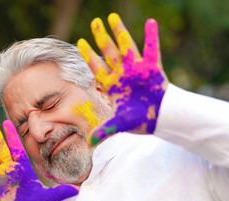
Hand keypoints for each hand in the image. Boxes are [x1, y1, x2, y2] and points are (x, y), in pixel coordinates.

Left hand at [77, 13, 168, 145]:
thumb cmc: (139, 120)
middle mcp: (123, 74)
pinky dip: (152, 37)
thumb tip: (90, 143)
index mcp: (112, 84)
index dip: (89, 55)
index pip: (97, 67)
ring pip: (127, 46)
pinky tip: (150, 22)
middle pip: (110, 52)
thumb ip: (105, 130)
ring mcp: (137, 69)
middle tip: (94, 22)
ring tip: (112, 16)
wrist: (159, 119)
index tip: (80, 42)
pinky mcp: (154, 68)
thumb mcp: (119, 124)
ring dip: (120, 32)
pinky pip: (152, 50)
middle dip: (102, 37)